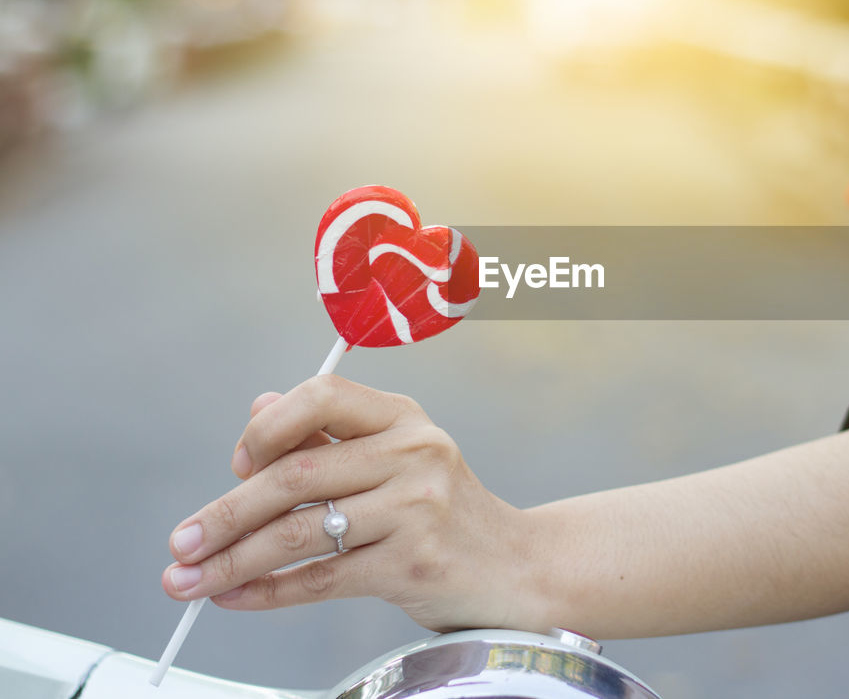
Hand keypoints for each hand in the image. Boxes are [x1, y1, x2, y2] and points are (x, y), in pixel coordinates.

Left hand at [160, 376, 543, 632]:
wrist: (519, 567)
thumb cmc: (445, 514)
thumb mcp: (398, 459)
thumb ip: (330, 436)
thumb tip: (258, 410)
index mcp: (402, 417)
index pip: (321, 397)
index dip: (266, 429)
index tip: (236, 466)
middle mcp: (413, 453)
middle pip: (296, 476)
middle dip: (224, 514)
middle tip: (181, 543)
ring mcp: (417, 507)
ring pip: (299, 533)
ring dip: (231, 561)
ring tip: (189, 581)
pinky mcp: (414, 561)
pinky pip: (321, 578)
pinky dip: (267, 592)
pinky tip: (235, 598)